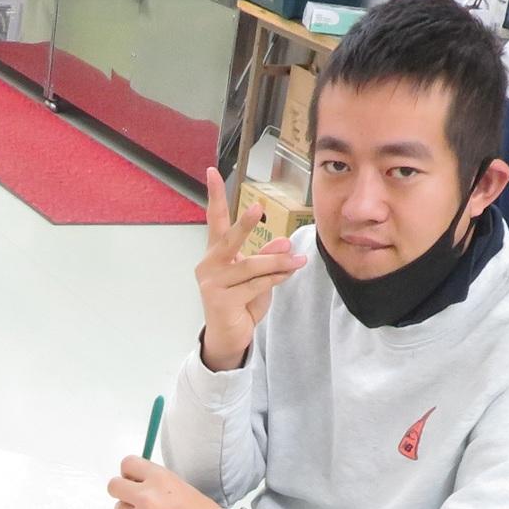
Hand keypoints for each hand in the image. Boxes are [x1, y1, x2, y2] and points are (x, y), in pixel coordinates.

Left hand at [107, 456, 231, 508]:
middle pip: (114, 486)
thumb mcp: (184, 490)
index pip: (128, 464)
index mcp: (160, 480)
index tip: (134, 479)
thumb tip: (137, 484)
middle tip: (134, 498)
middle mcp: (145, 499)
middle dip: (122, 490)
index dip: (130, 472)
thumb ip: (158, 484)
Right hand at [194, 166, 305, 372]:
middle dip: (244, 224)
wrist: (229, 337)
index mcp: (216, 254)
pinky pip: (255, 285)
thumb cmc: (241, 304)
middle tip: (257, 208)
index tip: (212, 171)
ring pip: (250, 266)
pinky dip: (275, 278)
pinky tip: (289, 273)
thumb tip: (283, 242)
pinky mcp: (220, 300)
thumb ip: (267, 259)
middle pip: (228, 239)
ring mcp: (212, 283)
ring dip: (277, 263)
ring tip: (299, 260)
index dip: (214, 196)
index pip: (214, 220)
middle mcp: (209, 265)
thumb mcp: (258, 278)